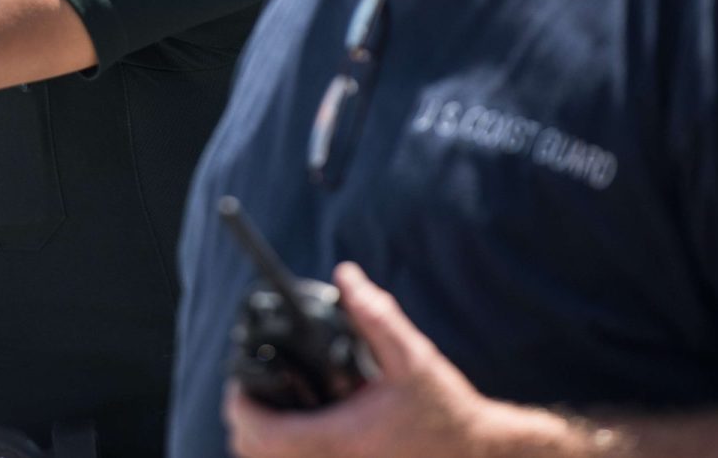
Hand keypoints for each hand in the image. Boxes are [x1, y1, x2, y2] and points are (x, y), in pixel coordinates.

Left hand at [224, 263, 534, 457]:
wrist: (476, 454)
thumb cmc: (444, 411)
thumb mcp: (413, 357)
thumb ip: (376, 315)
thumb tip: (346, 277)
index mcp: (337, 438)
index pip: (260, 433)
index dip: (240, 405)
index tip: (242, 382)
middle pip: (253, 453)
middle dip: (244, 420)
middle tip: (253, 391)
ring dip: (261, 440)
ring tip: (271, 409)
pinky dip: (284, 453)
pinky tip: (297, 429)